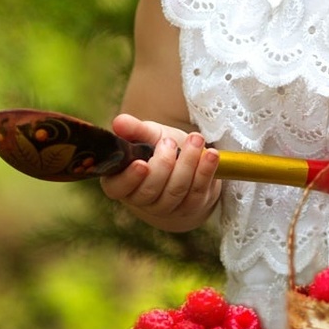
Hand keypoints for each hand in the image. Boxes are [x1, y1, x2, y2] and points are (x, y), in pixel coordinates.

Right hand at [100, 113, 220, 232]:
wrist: (186, 162)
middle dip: (164, 164)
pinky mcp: (191, 207)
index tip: (142, 163)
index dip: (129, 178)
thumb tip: (118, 122)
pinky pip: (198, 192)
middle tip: (170, 142)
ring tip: (196, 139)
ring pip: (176, 191)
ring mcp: (167, 207)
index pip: (118, 187)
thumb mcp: (147, 135)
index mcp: (121, 182)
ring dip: (187, 163)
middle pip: (150, 190)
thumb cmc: (159, 148)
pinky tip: (211, 154)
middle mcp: (142, 200)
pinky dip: (205, 171)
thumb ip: (133, 129)